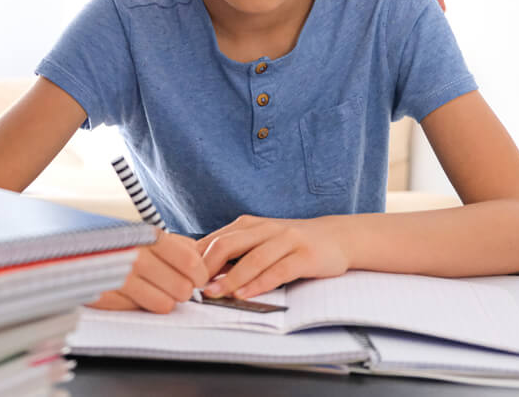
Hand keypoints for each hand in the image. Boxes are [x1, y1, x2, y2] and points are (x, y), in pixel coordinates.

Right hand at [87, 229, 208, 313]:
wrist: (71, 249)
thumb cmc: (118, 242)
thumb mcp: (147, 234)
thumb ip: (178, 245)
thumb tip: (204, 261)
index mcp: (148, 237)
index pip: (192, 263)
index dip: (199, 275)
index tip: (195, 277)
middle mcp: (135, 256)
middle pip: (182, 289)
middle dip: (181, 290)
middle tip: (171, 283)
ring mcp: (120, 278)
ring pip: (165, 305)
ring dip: (162, 299)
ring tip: (152, 288)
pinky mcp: (106, 296)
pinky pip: (140, 310)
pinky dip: (139, 304)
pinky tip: (132, 292)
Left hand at [196, 215, 349, 299]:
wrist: (336, 236)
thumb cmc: (292, 242)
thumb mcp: (260, 239)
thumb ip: (235, 250)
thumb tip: (200, 269)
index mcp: (249, 224)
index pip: (215, 239)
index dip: (196, 258)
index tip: (182, 275)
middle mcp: (265, 228)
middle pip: (228, 245)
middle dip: (207, 267)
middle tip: (192, 285)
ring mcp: (286, 240)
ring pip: (252, 258)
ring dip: (231, 278)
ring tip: (215, 293)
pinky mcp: (304, 256)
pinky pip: (278, 270)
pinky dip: (259, 283)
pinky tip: (245, 294)